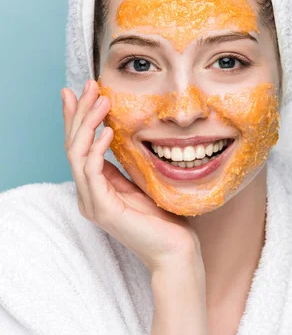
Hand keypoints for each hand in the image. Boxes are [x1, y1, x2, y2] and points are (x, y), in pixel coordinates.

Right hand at [61, 79, 202, 274]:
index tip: (81, 90)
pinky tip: (109, 131)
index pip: (79, 146)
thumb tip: (112, 133)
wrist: (176, 249)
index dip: (77, 117)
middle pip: (72, 145)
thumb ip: (121, 164)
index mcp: (95, 187)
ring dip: (88, 123)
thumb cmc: (163, 217)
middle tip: (89, 85)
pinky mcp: (103, 209)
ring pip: (76, 154)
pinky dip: (97, 148)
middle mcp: (88, 194)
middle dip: (79, 112)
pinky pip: (91, 171)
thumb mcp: (139, 181)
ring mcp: (92, 202)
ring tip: (100, 100)